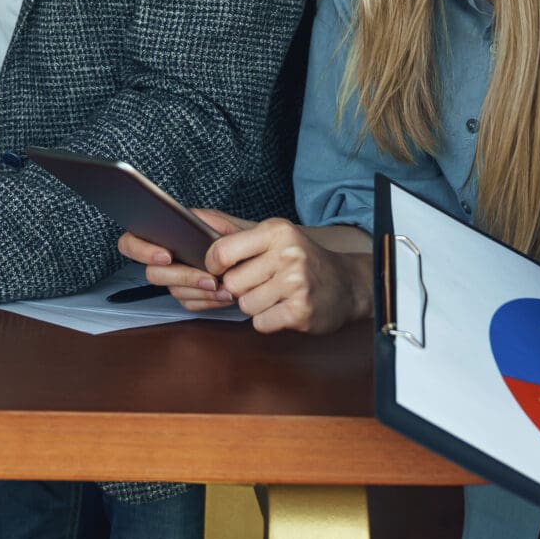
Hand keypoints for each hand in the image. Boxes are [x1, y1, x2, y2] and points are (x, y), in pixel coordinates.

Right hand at [119, 208, 251, 310]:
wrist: (258, 256)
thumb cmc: (238, 236)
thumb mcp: (223, 222)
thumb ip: (205, 220)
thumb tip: (188, 220)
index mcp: (165, 235)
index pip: (131, 242)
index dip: (141, 251)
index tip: (167, 256)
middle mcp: (166, 258)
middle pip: (153, 274)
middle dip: (182, 277)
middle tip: (209, 278)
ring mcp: (175, 279)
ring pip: (173, 291)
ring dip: (199, 291)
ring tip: (223, 286)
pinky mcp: (188, 296)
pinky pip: (190, 304)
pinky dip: (208, 301)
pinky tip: (225, 295)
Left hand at [204, 216, 369, 335]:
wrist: (347, 285)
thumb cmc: (301, 259)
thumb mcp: (272, 236)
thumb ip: (230, 229)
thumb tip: (193, 215)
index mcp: (276, 231)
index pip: (221, 251)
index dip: (214, 266)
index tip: (223, 268)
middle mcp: (287, 254)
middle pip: (232, 283)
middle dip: (241, 288)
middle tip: (261, 283)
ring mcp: (296, 283)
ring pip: (245, 305)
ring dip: (255, 306)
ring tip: (276, 295)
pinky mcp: (301, 311)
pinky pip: (260, 323)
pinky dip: (268, 320)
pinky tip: (284, 308)